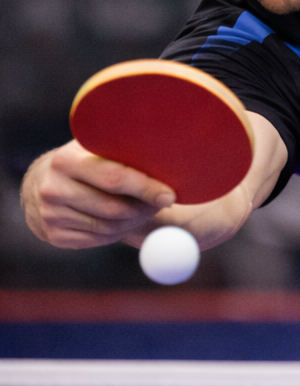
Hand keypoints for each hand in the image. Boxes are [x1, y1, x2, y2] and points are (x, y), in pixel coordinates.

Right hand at [20, 141, 175, 248]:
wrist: (43, 182)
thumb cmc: (83, 160)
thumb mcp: (96, 146)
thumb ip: (123, 150)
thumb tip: (166, 157)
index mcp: (66, 161)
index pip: (115, 179)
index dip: (146, 188)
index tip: (170, 194)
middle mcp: (53, 189)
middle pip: (114, 208)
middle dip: (145, 208)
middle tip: (163, 202)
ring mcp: (51, 215)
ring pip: (109, 227)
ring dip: (135, 220)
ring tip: (147, 209)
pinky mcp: (54, 236)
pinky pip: (98, 239)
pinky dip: (119, 232)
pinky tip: (127, 219)